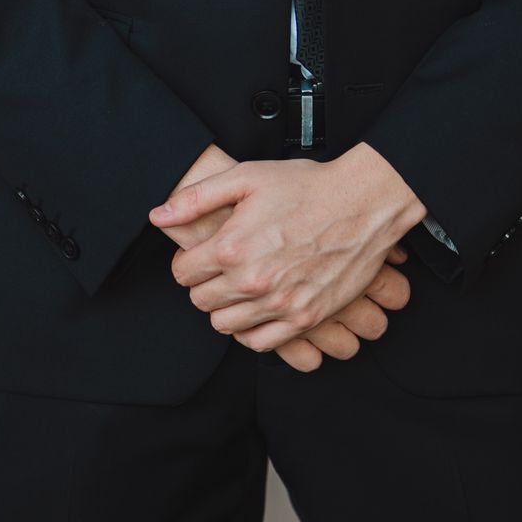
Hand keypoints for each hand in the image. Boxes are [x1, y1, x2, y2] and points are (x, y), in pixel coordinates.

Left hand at [154, 144, 412, 371]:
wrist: (363, 203)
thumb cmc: (307, 187)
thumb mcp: (247, 177)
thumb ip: (197, 198)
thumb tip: (158, 216)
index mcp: (231, 247)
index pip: (183, 273)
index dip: (190, 260)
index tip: (205, 252)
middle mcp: (251, 282)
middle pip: (201, 301)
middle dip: (206, 283)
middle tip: (224, 267)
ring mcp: (279, 304)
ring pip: (225, 325)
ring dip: (227, 307)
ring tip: (242, 285)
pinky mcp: (304, 319)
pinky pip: (259, 344)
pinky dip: (252, 330)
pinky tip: (259, 307)